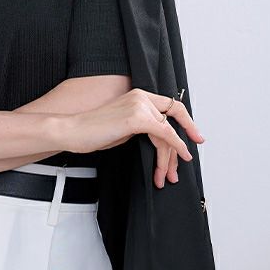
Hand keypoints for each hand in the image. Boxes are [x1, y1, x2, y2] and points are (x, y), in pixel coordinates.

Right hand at [64, 88, 204, 188]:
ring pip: (168, 132)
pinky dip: (176, 146)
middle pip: (172, 122)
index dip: (187, 122)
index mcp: (138, 95)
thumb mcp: (124, 126)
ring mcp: (140, 105)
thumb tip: (160, 140)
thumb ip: (143, 126)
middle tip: (178, 167)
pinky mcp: (137, 118)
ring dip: (170, 156)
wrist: (74, 131)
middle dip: (177, 148)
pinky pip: (165, 134)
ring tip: (167, 174)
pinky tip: (180, 157)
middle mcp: (141, 97)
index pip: (170, 106)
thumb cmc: (93, 131)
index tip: (196, 137)